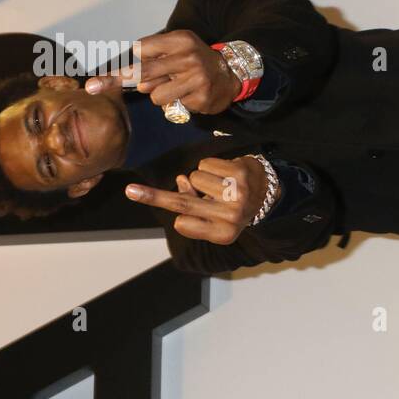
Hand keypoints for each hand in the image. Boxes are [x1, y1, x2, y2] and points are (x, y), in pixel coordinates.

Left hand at [85, 30, 240, 114]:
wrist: (231, 74)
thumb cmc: (195, 59)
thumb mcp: (178, 46)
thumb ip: (155, 55)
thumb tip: (127, 76)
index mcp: (181, 40)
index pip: (143, 49)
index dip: (131, 60)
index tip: (104, 73)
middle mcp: (188, 57)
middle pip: (142, 72)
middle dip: (115, 79)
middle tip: (92, 86)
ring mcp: (195, 79)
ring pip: (155, 94)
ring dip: (158, 94)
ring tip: (175, 87)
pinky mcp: (200, 99)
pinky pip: (172, 106)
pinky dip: (175, 103)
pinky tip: (189, 95)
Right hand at [124, 156, 279, 244]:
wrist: (268, 192)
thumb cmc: (233, 207)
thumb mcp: (216, 218)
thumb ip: (193, 205)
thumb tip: (182, 180)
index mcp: (224, 234)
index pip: (183, 222)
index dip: (181, 216)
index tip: (179, 217)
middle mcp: (231, 216)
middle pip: (182, 203)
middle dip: (153, 197)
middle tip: (129, 190)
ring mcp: (237, 193)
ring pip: (193, 177)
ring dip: (201, 178)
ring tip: (221, 185)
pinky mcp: (240, 172)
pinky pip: (206, 164)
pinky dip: (211, 166)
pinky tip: (226, 174)